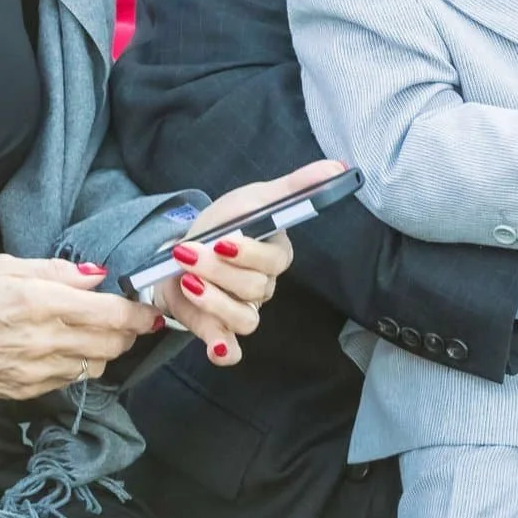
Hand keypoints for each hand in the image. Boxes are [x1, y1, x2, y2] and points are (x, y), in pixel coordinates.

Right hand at [0, 253, 166, 399]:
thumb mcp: (5, 266)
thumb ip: (58, 271)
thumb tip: (98, 276)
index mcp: (42, 302)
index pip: (114, 314)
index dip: (141, 313)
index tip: (151, 310)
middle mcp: (45, 340)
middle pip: (114, 344)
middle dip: (128, 332)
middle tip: (125, 319)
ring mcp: (36, 370)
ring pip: (97, 365)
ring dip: (105, 350)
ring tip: (92, 333)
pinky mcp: (25, 391)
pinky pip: (70, 381)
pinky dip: (79, 366)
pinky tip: (64, 350)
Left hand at [148, 159, 344, 365]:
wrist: (178, 250)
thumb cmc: (222, 224)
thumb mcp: (254, 198)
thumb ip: (296, 186)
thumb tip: (339, 167)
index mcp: (275, 255)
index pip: (273, 261)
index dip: (247, 254)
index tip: (220, 240)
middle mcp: (263, 286)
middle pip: (255, 289)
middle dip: (217, 272)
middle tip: (187, 254)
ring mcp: (243, 310)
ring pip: (245, 320)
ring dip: (213, 303)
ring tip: (186, 282)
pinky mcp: (219, 330)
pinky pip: (232, 350)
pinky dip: (224, 350)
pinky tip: (215, 345)